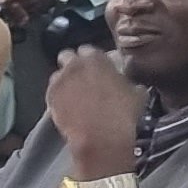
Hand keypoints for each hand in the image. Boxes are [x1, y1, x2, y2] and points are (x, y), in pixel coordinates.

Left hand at [41, 46, 140, 179]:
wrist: (101, 137)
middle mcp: (74, 64)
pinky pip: (52, 92)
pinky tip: (67, 107)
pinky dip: (58, 97)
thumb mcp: (137, 93)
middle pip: (67, 56)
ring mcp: (60, 80)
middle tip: (82, 78)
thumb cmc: (122, 114)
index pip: (89, 50)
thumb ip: (129, 82)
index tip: (96, 68)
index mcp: (96, 58)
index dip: (92, 60)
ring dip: (65, 81)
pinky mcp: (50, 97)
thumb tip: (130, 83)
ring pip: (58, 75)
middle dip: (73, 65)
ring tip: (74, 95)